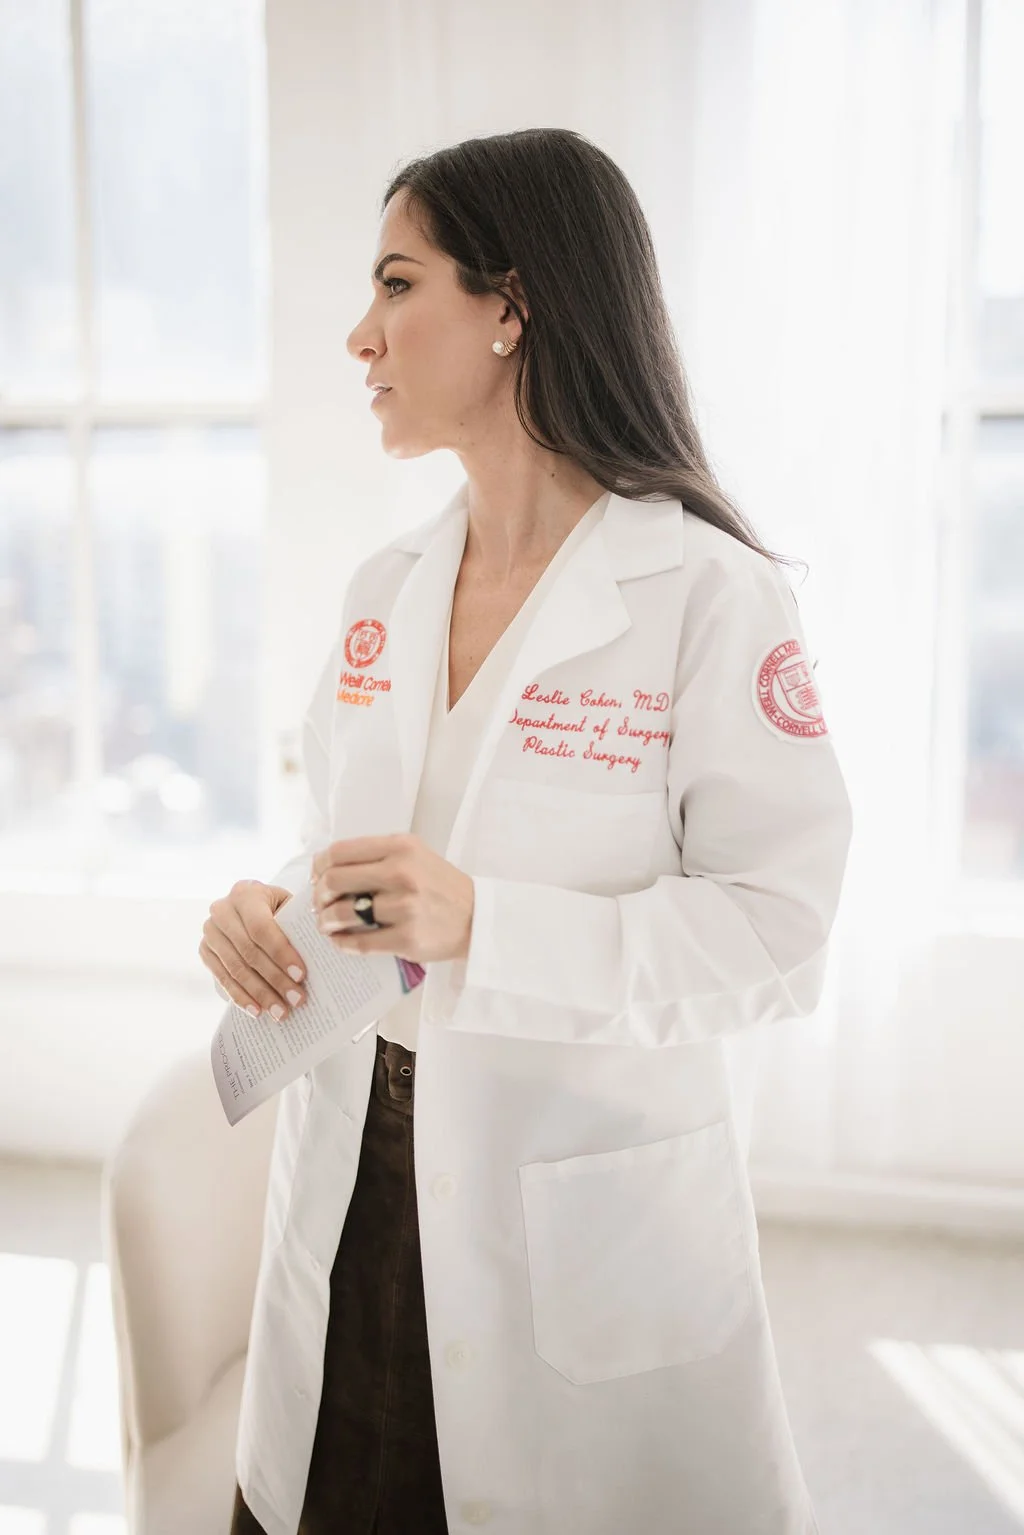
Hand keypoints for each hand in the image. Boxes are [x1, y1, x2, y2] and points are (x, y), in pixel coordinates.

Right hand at [199, 879, 307, 1019]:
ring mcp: (210, 931)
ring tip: (281, 1012)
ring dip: (260, 994)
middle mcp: (221, 910)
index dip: (281, 953)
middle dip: (275, 979)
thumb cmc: (279, 908)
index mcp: (245, 893)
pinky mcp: (205, 951)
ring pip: (236, 969)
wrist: (252, 906)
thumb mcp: (288, 907)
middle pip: (249, 952)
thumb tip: (315, 958)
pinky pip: (223, 979)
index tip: (301, 975)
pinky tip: (258, 1011)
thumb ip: (296, 925)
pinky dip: (241, 997)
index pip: (261, 928)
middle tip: (296, 1000)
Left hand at [310, 833, 473, 963]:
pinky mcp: (407, 938)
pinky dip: (342, 943)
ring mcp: (405, 907)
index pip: (340, 851)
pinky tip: (340, 940)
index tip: (318, 876)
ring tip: (327, 924)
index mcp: (401, 847)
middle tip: (320, 904)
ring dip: (326, 921)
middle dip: (319, 895)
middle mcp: (402, 873)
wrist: (477, 918)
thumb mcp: (414, 855)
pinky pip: (360, 942)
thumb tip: (327, 869)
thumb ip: (376, 856)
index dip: (320, 866)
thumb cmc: (439, 886)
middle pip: (335, 880)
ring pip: (343, 913)